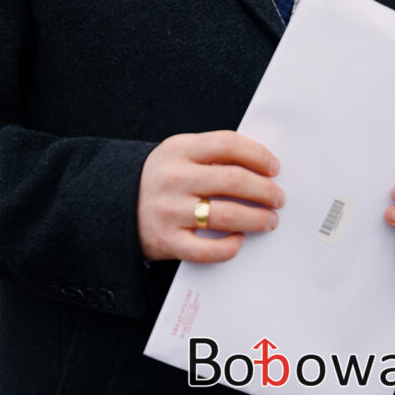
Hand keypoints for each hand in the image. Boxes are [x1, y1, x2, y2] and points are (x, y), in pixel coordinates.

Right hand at [138, 130, 284, 262]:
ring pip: (226, 215)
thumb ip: (212, 154)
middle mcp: (174, 178)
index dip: (257, 155)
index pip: (228, 144)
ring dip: (256, 219)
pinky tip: (239, 241)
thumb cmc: (161, 177)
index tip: (274, 167)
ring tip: (269, 220)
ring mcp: (170, 210)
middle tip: (278, 197)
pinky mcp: (167, 241)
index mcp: (180, 149)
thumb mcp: (179, 153)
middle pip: (233, 180)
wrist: (116, 206)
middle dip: (264, 190)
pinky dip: (229, 247)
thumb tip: (260, 165)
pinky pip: (207, 250)